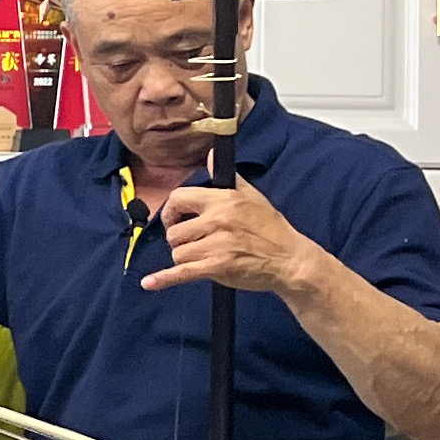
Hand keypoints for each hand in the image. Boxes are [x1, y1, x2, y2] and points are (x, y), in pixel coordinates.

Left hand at [140, 175, 336, 297]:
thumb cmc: (272, 229)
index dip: (171, 211)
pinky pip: (182, 272)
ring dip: (184, 258)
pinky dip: (164, 279)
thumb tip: (210, 156)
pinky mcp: (217, 267)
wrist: (289, 259)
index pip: (179, 198)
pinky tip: (150, 283)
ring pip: (177, 253)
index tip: (175, 219)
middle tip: (193, 243)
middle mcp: (217, 220)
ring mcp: (217, 244)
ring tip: (202, 257)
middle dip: (179, 240)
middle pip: (174, 232)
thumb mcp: (252, 196)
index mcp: (223, 200)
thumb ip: (229, 178)